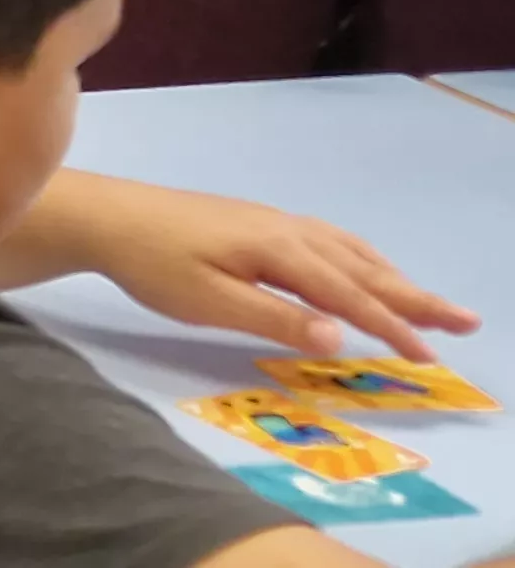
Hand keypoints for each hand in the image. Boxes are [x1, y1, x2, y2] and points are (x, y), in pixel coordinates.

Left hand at [66, 176, 474, 361]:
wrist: (105, 216)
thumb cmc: (153, 263)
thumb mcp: (210, 302)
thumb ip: (276, 319)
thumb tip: (341, 339)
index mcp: (280, 250)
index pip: (349, 296)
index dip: (392, 328)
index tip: (430, 357)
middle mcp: (287, 229)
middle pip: (363, 268)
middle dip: (415, 297)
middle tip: (466, 321)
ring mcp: (273, 222)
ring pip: (348, 251)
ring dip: (391, 277)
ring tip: (427, 304)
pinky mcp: (257, 223)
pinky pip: (328, 241)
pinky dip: (359, 260)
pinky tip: (360, 270)